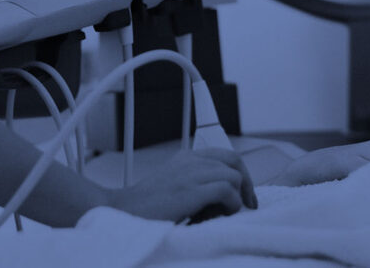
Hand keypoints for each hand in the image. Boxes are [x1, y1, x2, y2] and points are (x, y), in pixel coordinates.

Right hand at [108, 148, 257, 222]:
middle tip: (247, 204)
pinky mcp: (191, 190)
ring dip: (235, 197)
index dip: (242, 174)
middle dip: (246, 184)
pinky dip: (230, 205)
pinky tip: (218, 215)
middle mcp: (190, 161)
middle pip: (234, 161)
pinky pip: (227, 191)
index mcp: (187, 157)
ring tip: (222, 213)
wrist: (122, 212)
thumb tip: (228, 195)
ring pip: (233, 176)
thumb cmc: (148, 206)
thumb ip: (198, 182)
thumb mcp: (176, 184)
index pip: (226, 155)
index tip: (245, 195)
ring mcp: (190, 174)